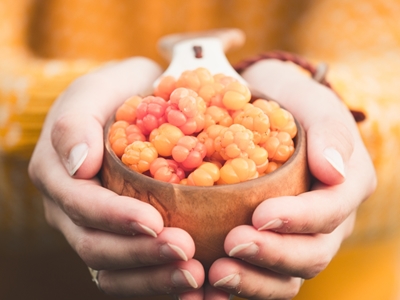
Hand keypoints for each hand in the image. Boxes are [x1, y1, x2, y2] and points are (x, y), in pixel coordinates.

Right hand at [28, 58, 205, 297]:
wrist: (134, 99)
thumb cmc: (115, 93)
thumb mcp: (94, 92)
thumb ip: (75, 123)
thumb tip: (79, 166)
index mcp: (58, 175)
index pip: (81, 206)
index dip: (114, 218)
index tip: (154, 221)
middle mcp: (71, 209)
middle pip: (95, 246)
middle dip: (139, 254)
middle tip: (185, 252)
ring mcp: (95, 226)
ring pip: (113, 269)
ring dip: (152, 277)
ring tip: (195, 275)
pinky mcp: (121, 236)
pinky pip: (134, 269)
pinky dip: (161, 282)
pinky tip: (196, 286)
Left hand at [205, 60, 376, 298]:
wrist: (271, 107)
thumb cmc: (293, 104)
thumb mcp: (315, 105)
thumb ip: (330, 133)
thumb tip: (332, 172)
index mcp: (346, 186)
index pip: (331, 212)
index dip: (300, 219)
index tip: (260, 215)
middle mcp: (327, 220)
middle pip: (312, 254)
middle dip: (273, 255)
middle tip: (232, 244)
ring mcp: (299, 235)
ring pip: (288, 276)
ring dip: (253, 279)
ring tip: (217, 272)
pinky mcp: (271, 243)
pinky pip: (260, 274)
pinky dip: (239, 282)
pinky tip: (207, 281)